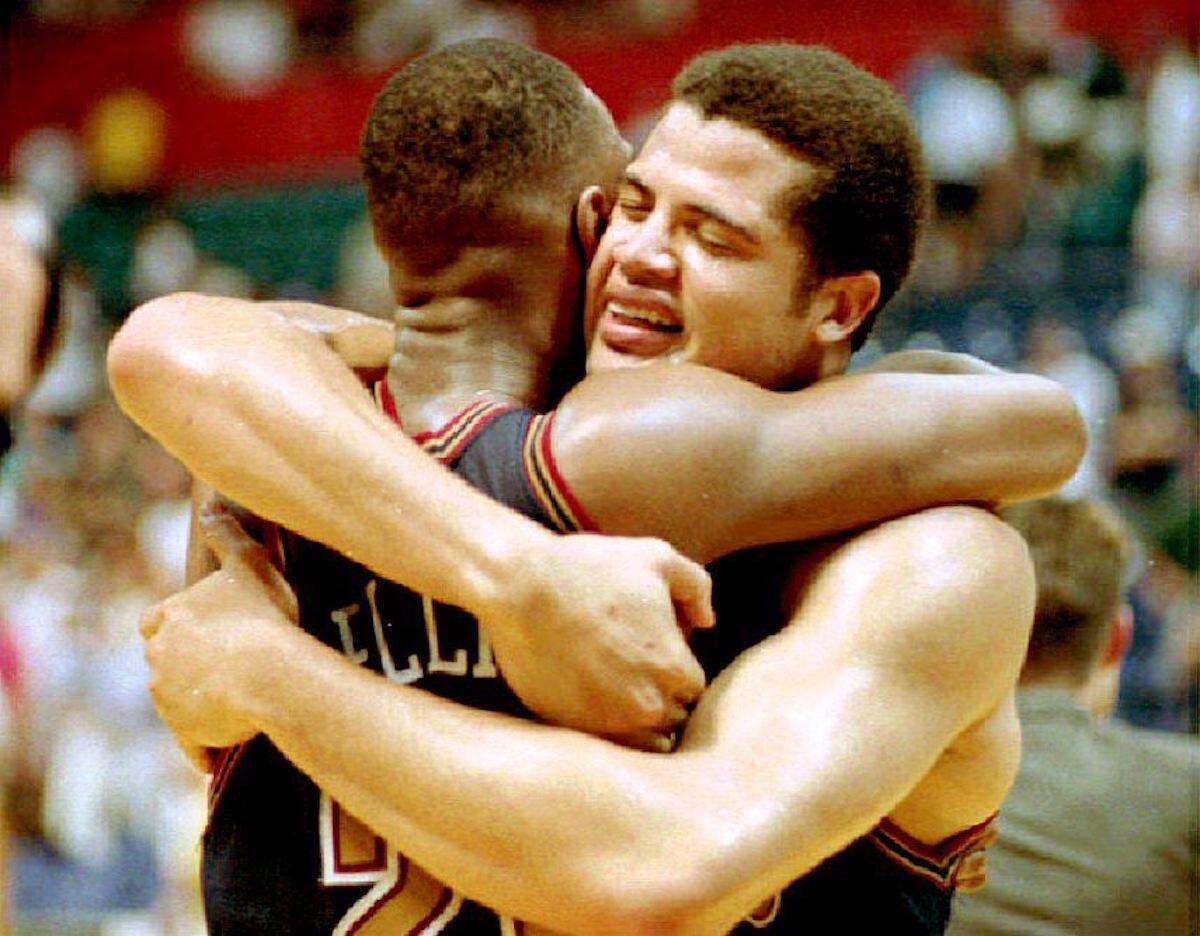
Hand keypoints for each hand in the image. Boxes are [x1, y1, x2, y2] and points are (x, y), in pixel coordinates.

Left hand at [140, 504, 298, 749]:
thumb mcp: (251, 564)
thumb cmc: (263, 616)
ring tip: (238, 700)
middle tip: (228, 662)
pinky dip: (205, 745)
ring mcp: (167, 697)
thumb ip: (228, 535)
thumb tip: (210, 505)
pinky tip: (227, 747)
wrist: (270, 673)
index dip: (179, 624)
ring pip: (177, 698)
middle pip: (165, 660)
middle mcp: (157, 657)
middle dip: (188, 662)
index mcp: (169, 616)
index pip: (156, 620)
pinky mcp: (185, 730)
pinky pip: (192, 742)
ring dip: (198, 699)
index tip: (205, 629)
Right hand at [483, 533, 713, 750]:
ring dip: (632, 717)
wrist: (520, 587)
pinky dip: (602, 727)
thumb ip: (696, 587)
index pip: (692, 687)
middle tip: (629, 665)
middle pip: (670, 716)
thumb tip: (707, 622)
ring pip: (640, 738)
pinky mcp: (571, 729)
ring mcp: (607, 723)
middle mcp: (646, 705)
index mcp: (674, 668)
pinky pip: (604, 746)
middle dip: (658, 693)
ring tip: (610, 685)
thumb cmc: (590, 568)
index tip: (652, 650)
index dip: (674, 665)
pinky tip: (587, 695)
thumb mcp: (656, 557)